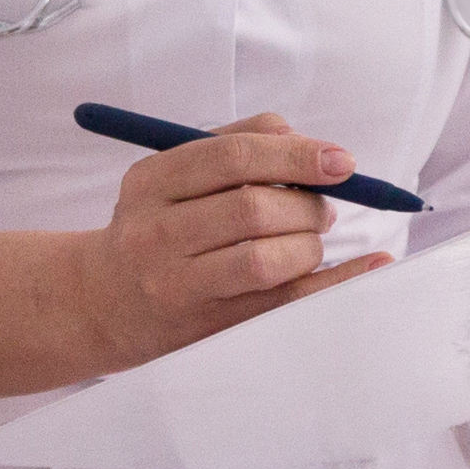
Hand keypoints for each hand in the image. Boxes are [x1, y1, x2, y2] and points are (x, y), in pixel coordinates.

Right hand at [72, 111, 389, 370]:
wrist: (98, 302)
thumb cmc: (155, 227)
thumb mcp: (170, 177)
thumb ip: (234, 145)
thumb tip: (305, 141)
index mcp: (151, 182)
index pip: (232, 157)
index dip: (295, 155)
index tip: (341, 161)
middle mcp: (156, 233)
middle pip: (253, 208)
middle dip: (307, 205)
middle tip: (322, 208)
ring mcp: (177, 285)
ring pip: (267, 259)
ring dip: (308, 244)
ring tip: (308, 241)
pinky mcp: (205, 327)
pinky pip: (282, 303)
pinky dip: (334, 282)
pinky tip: (371, 268)